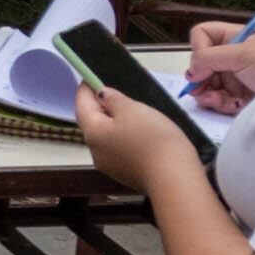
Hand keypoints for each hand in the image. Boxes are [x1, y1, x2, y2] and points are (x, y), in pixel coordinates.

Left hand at [72, 80, 204, 201]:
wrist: (173, 178)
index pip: (81, 105)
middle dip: (99, 105)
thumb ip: (114, 99)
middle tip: (111, 89)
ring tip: (127, 109)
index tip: (90, 76)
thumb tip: (102, 94)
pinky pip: (118, 149)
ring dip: (112, 122)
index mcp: (92, 133)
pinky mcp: (125, 174)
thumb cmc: (152, 138)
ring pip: (105, 137)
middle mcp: (94, 151)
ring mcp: (109, 166)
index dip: (85, 88)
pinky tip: (137, 132)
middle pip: (92, 122)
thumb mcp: (133, 110)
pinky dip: (122, 136)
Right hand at [182, 23, 254, 112]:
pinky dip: (217, 103)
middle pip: (200, 63)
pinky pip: (216, 99)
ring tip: (214, 99)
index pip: (202, 35)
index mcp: (233, 38)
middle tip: (200, 87)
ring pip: (205, 83)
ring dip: (206, 93)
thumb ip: (210, 57)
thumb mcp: (242, 55)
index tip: (204, 65)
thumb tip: (190, 71)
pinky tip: (224, 104)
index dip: (198, 48)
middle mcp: (230, 55)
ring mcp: (233, 76)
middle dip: (199, 76)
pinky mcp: (236, 96)